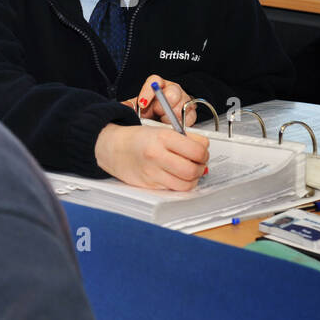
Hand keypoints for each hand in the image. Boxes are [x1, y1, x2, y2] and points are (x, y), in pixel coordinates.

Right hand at [95, 124, 210, 191]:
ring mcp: (153, 173)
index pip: (197, 150)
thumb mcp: (162, 130)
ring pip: (186, 185)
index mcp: (163, 138)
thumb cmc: (138, 139)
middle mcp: (157, 156)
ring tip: (189, 171)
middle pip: (193, 170)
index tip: (203, 151)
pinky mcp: (150, 186)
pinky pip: (174, 189)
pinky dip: (180, 184)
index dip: (205, 152)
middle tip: (199, 163)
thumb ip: (185, 139)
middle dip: (201, 167)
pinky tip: (177, 176)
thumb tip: (204, 150)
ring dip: (193, 179)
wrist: (114, 148)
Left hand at [126, 75, 195, 127]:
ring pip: (183, 104)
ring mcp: (184, 100)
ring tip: (163, 121)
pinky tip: (173, 126)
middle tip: (157, 113)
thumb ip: (129, 107)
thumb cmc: (146, 115)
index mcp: (158, 84)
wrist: (156, 125)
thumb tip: (126, 107)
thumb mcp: (136, 110)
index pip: (155, 80)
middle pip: (173, 91)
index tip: (142, 103)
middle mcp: (172, 89)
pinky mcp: (191, 113)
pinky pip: (190, 116)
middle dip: (164, 104)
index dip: (149, 90)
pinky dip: (181, 123)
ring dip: (173, 115)